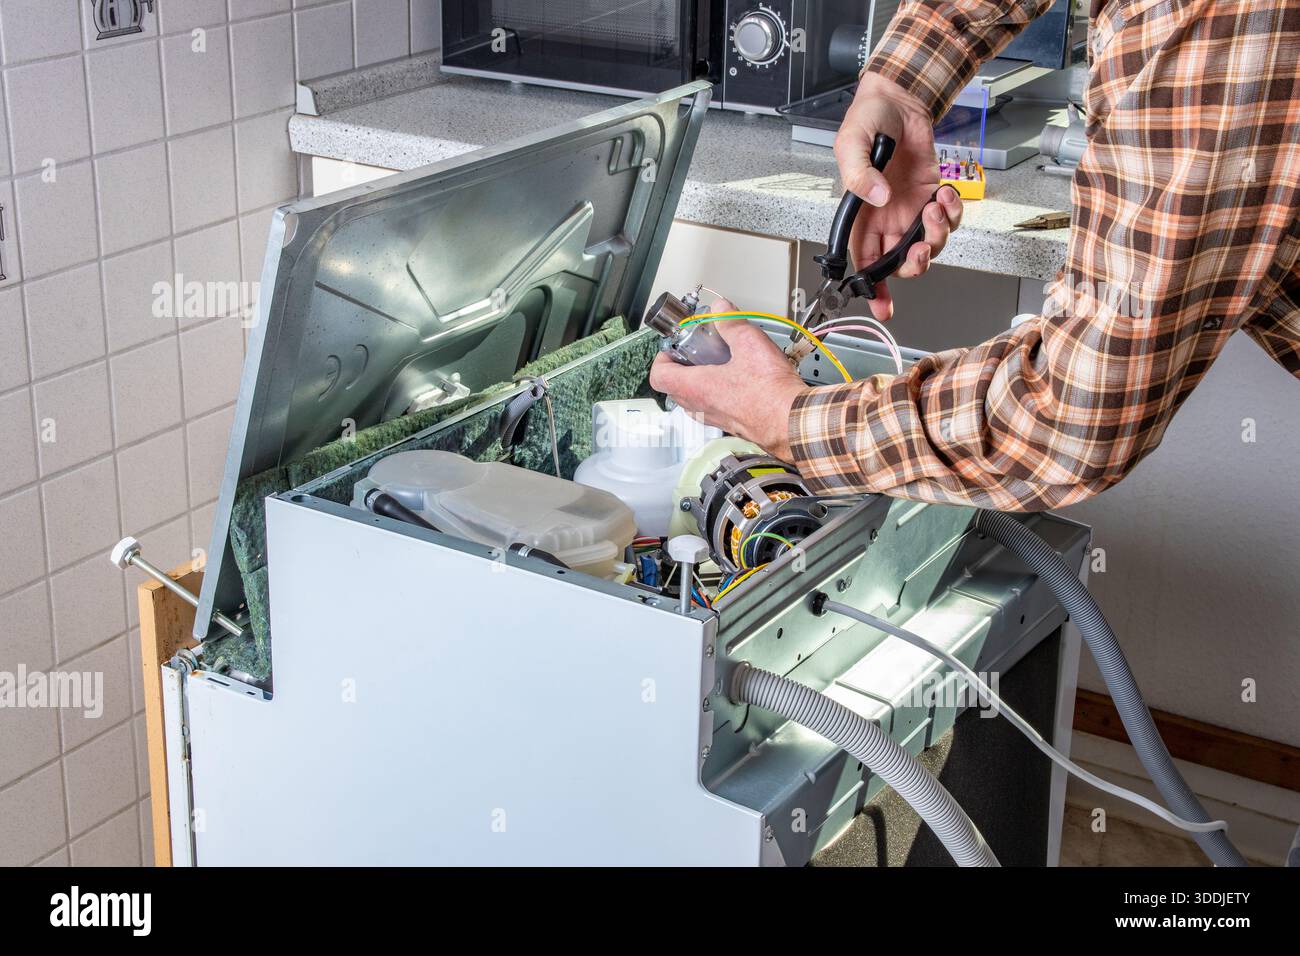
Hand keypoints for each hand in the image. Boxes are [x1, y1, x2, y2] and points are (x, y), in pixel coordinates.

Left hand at [648, 299, 807, 460]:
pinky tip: (739, 379)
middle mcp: (700, 407)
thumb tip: (721, 310)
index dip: (662, 358)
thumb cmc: (770, 393)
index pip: (658, 376)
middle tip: (696, 351)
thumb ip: (730, 323)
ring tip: (719, 364)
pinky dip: (718, 393)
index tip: (673, 347)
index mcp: (695, 388)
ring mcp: (715, 418)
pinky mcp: (731, 424)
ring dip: (700, 381)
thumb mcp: (749, 344)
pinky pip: (714, 407)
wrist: (792, 421)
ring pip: (694, 400)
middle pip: (675, 388)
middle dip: (682, 367)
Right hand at [834, 73, 963, 320]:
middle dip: (915, 263)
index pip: (865, 262)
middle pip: (902, 263)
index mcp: (861, 217)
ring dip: (937, 233)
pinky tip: (945, 192)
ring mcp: (912, 210)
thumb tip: (879, 200)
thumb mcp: (849, 143)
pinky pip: (950, 219)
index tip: (883, 306)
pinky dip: (953, 212)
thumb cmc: (868, 119)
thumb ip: (858, 175)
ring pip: (930, 245)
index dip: (873, 288)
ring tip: (934, 204)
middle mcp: (887, 219)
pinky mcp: (934, 196)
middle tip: (920, 247)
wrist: (900, 99)